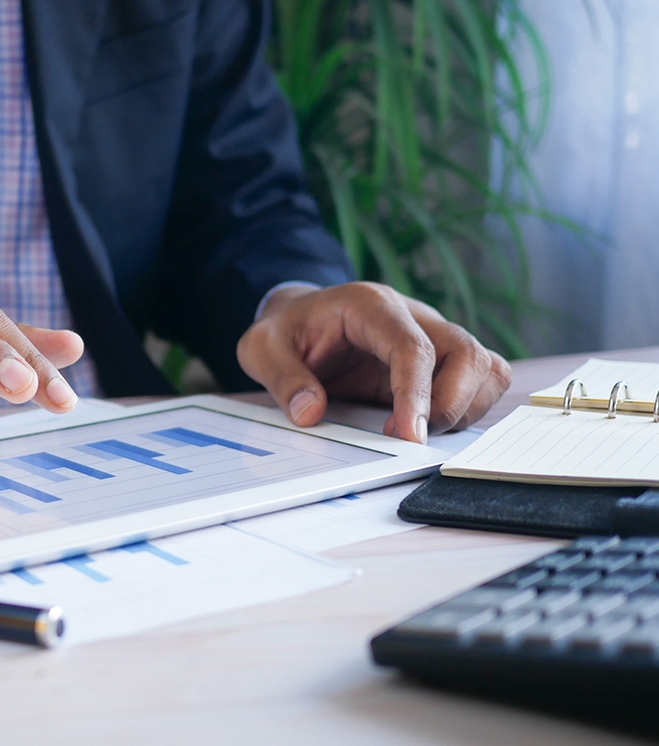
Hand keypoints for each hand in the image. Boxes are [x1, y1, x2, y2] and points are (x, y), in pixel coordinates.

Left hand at [236, 282, 511, 442]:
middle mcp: (413, 315)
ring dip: (464, 408)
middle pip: (466, 353)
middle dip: (450, 404)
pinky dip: (469, 407)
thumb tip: (310, 413)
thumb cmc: (285, 331)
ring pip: (484, 367)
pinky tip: (430, 424)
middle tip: (409, 439)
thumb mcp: (261, 348)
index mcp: (371, 306)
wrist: (298, 319)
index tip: (408, 436)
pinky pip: (481, 379)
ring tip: (416, 431)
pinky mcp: (440, 361)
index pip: (413, 346)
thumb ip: (283, 378)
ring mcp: (432, 336)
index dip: (417, 393)